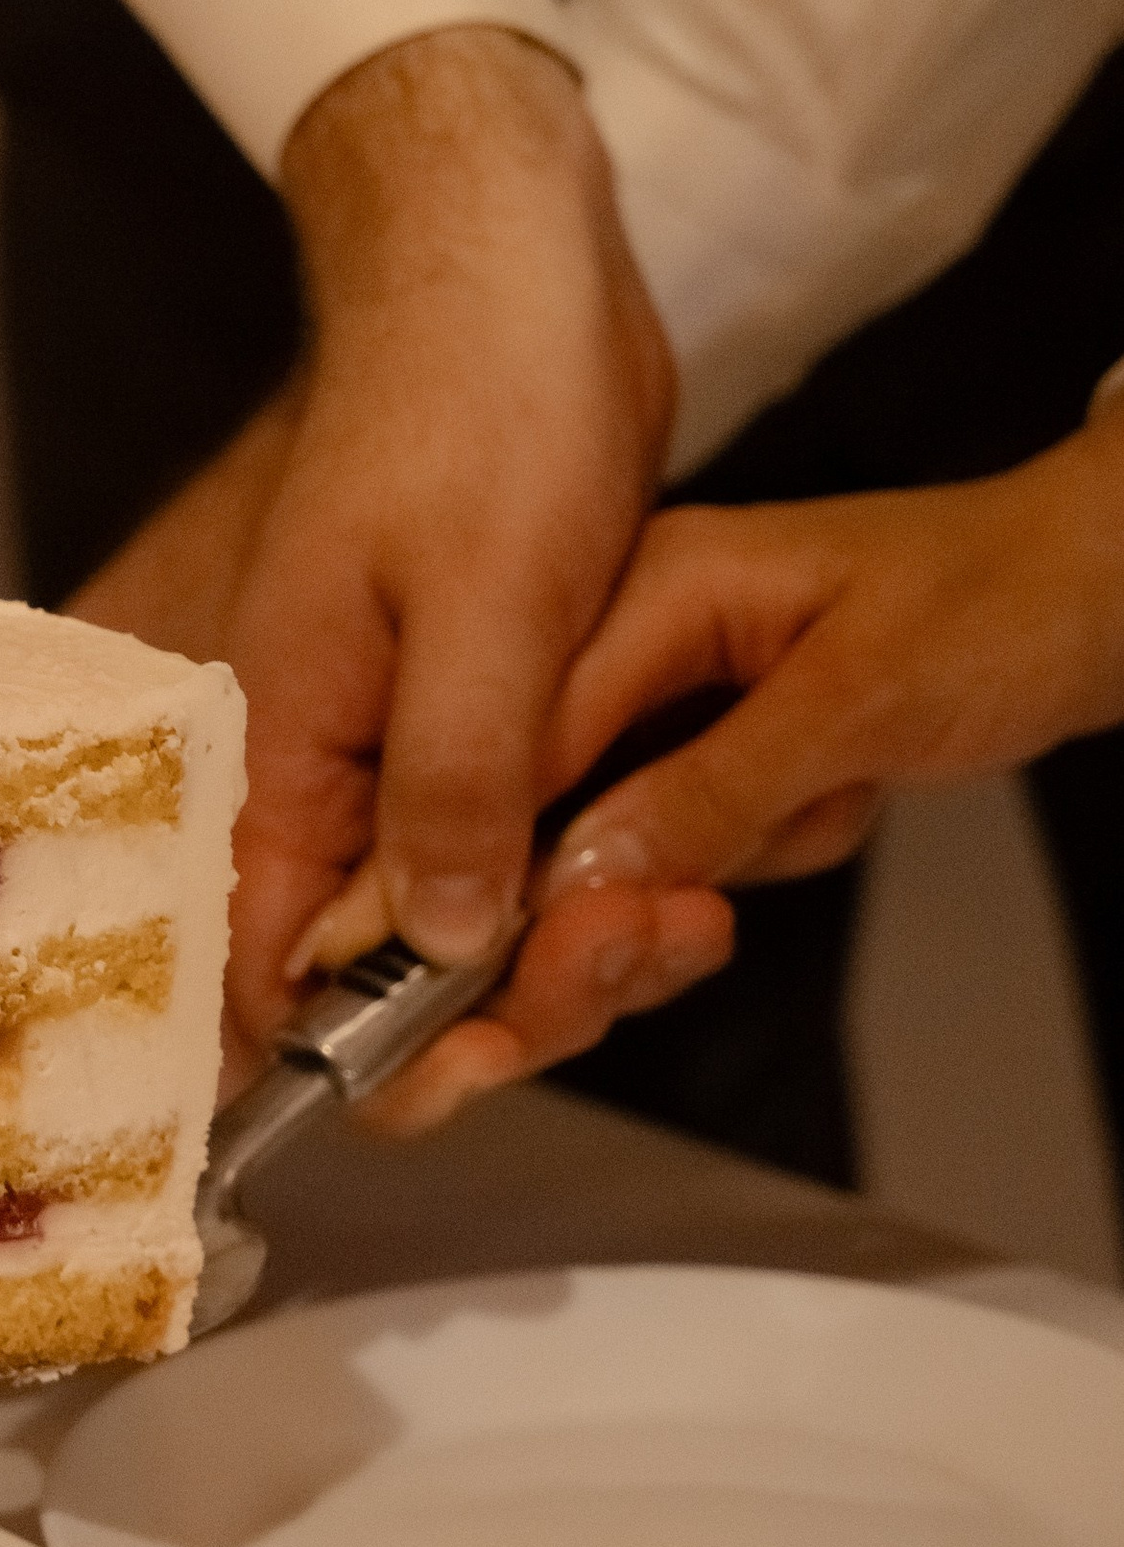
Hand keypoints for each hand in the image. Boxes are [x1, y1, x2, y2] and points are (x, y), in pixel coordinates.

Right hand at [74, 25, 676, 1068]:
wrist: (501, 267)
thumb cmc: (480, 409)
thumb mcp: (490, 609)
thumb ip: (453, 784)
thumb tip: (433, 948)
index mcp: (272, 733)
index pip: (254, 952)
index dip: (336, 1050)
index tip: (448, 1084)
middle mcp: (302, 748)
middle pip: (347, 953)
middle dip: (481, 1001)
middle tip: (626, 969)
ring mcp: (374, 729)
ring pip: (428, 906)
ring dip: (543, 945)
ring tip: (681, 920)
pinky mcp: (447, 706)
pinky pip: (478, 838)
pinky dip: (559, 877)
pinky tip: (656, 874)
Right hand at [542, 412, 1123, 892]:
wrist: (1098, 589)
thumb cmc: (1001, 600)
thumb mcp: (855, 701)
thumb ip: (709, 792)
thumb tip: (574, 878)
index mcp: (639, 594)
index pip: (510, 742)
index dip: (488, 856)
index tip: (484, 957)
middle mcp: (633, 650)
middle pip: (543, 817)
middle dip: (621, 895)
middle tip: (689, 925)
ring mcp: (674, 706)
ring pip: (620, 856)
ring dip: (728, 867)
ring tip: (830, 803)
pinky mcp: (719, 752)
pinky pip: (697, 853)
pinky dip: (775, 854)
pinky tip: (841, 801)